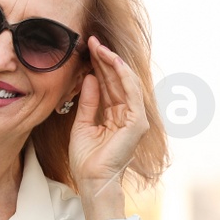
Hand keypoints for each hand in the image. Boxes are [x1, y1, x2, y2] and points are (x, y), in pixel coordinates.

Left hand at [67, 35, 149, 211]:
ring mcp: (135, 118)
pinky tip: (112, 61)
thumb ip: (88, 101)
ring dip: (112, 62)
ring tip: (98, 46)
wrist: (91, 180)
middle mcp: (128, 114)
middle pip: (117, 80)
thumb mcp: (82, 123)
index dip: (99, 66)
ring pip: (125, 82)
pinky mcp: (137, 123)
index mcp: (115, 115)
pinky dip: (122, 76)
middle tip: (91, 40)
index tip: (86, 48)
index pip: (109, 84)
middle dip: (105, 59)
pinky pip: (131, 93)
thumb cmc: (86, 159)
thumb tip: (89, 77)